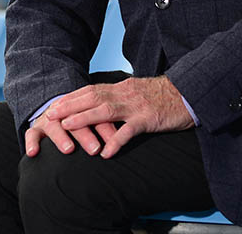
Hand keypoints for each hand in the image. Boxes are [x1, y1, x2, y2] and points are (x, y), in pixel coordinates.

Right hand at [24, 109, 116, 158]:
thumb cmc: (80, 117)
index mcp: (80, 105)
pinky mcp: (36, 127)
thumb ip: (106, 129)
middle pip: (74, 120)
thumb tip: (117, 144)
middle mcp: (64, 111)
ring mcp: (49, 118)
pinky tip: (33, 153)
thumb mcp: (94, 119)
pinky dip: (31, 142)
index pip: (93, 114)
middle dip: (85, 134)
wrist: (55, 108)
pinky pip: (31, 134)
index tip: (111, 140)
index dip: (103, 127)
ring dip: (61, 137)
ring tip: (69, 148)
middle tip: (94, 148)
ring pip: (54, 125)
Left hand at [44, 76, 193, 158]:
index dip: (72, 97)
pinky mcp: (149, 118)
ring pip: (106, 111)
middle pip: (93, 97)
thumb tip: (102, 102)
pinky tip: (106, 152)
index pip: (91, 90)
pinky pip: (130, 131)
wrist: (189, 92)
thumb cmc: (163, 95)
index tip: (55, 104)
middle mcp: (125, 94)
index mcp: (122, 87)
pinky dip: (117, 141)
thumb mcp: (138, 92)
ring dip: (85, 118)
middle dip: (70, 105)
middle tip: (51, 114)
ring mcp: (136, 106)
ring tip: (68, 127)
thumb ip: (121, 96)